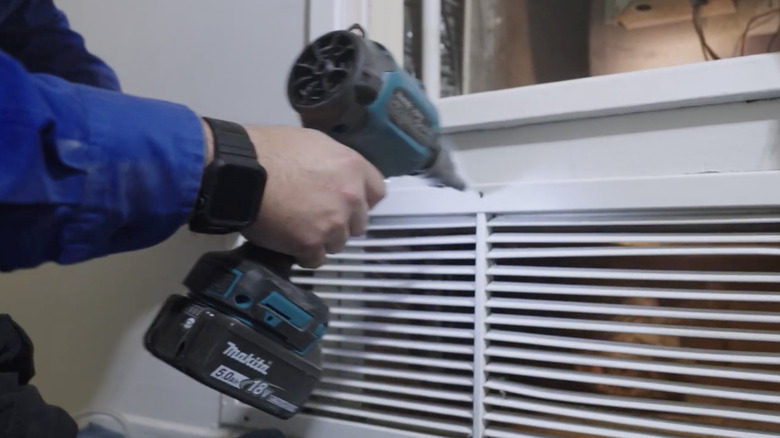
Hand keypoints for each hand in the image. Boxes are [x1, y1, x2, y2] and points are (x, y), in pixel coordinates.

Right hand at [214, 125, 384, 267]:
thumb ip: (335, 164)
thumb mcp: (313, 143)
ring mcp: (332, 223)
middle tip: (317, 216)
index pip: (378, 193)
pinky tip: (289, 242)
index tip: (348, 203)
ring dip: (323, 239)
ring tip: (298, 228)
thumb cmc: (270, 150)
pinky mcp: (311, 244)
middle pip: (359, 223)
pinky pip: (316, 259)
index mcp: (354, 168)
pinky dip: (304, 254)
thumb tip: (338, 176)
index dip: (362, 200)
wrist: (240, 171)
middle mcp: (350, 197)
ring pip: (339, 243)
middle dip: (342, 222)